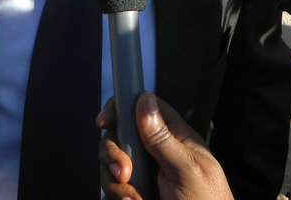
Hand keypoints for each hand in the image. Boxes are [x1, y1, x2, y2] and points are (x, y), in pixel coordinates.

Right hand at [98, 93, 232, 199]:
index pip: (142, 109)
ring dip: (116, 184)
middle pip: (119, 137)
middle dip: (113, 155)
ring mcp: (144, 174)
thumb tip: (145, 100)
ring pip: (111, 165)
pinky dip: (117, 197)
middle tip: (124, 174)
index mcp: (173, 137)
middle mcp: (155, 152)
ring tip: (134, 199)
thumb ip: (163, 139)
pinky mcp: (135, 193)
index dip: (120, 109)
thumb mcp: (187, 169)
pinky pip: (114, 189)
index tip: (104, 122)